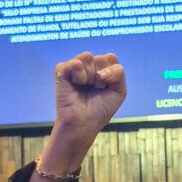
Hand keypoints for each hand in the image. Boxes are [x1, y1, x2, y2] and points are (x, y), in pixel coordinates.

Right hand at [31, 52, 126, 181]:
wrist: (84, 124)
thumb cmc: (100, 110)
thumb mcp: (119, 91)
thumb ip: (118, 73)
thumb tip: (100, 70)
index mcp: (100, 68)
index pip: (110, 58)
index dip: (111, 75)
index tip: (106, 88)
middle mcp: (87, 66)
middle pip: (101, 58)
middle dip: (101, 78)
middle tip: (95, 90)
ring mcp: (74, 67)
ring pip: (88, 57)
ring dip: (91, 77)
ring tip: (85, 88)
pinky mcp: (62, 70)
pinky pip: (75, 63)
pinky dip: (79, 76)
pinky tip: (76, 85)